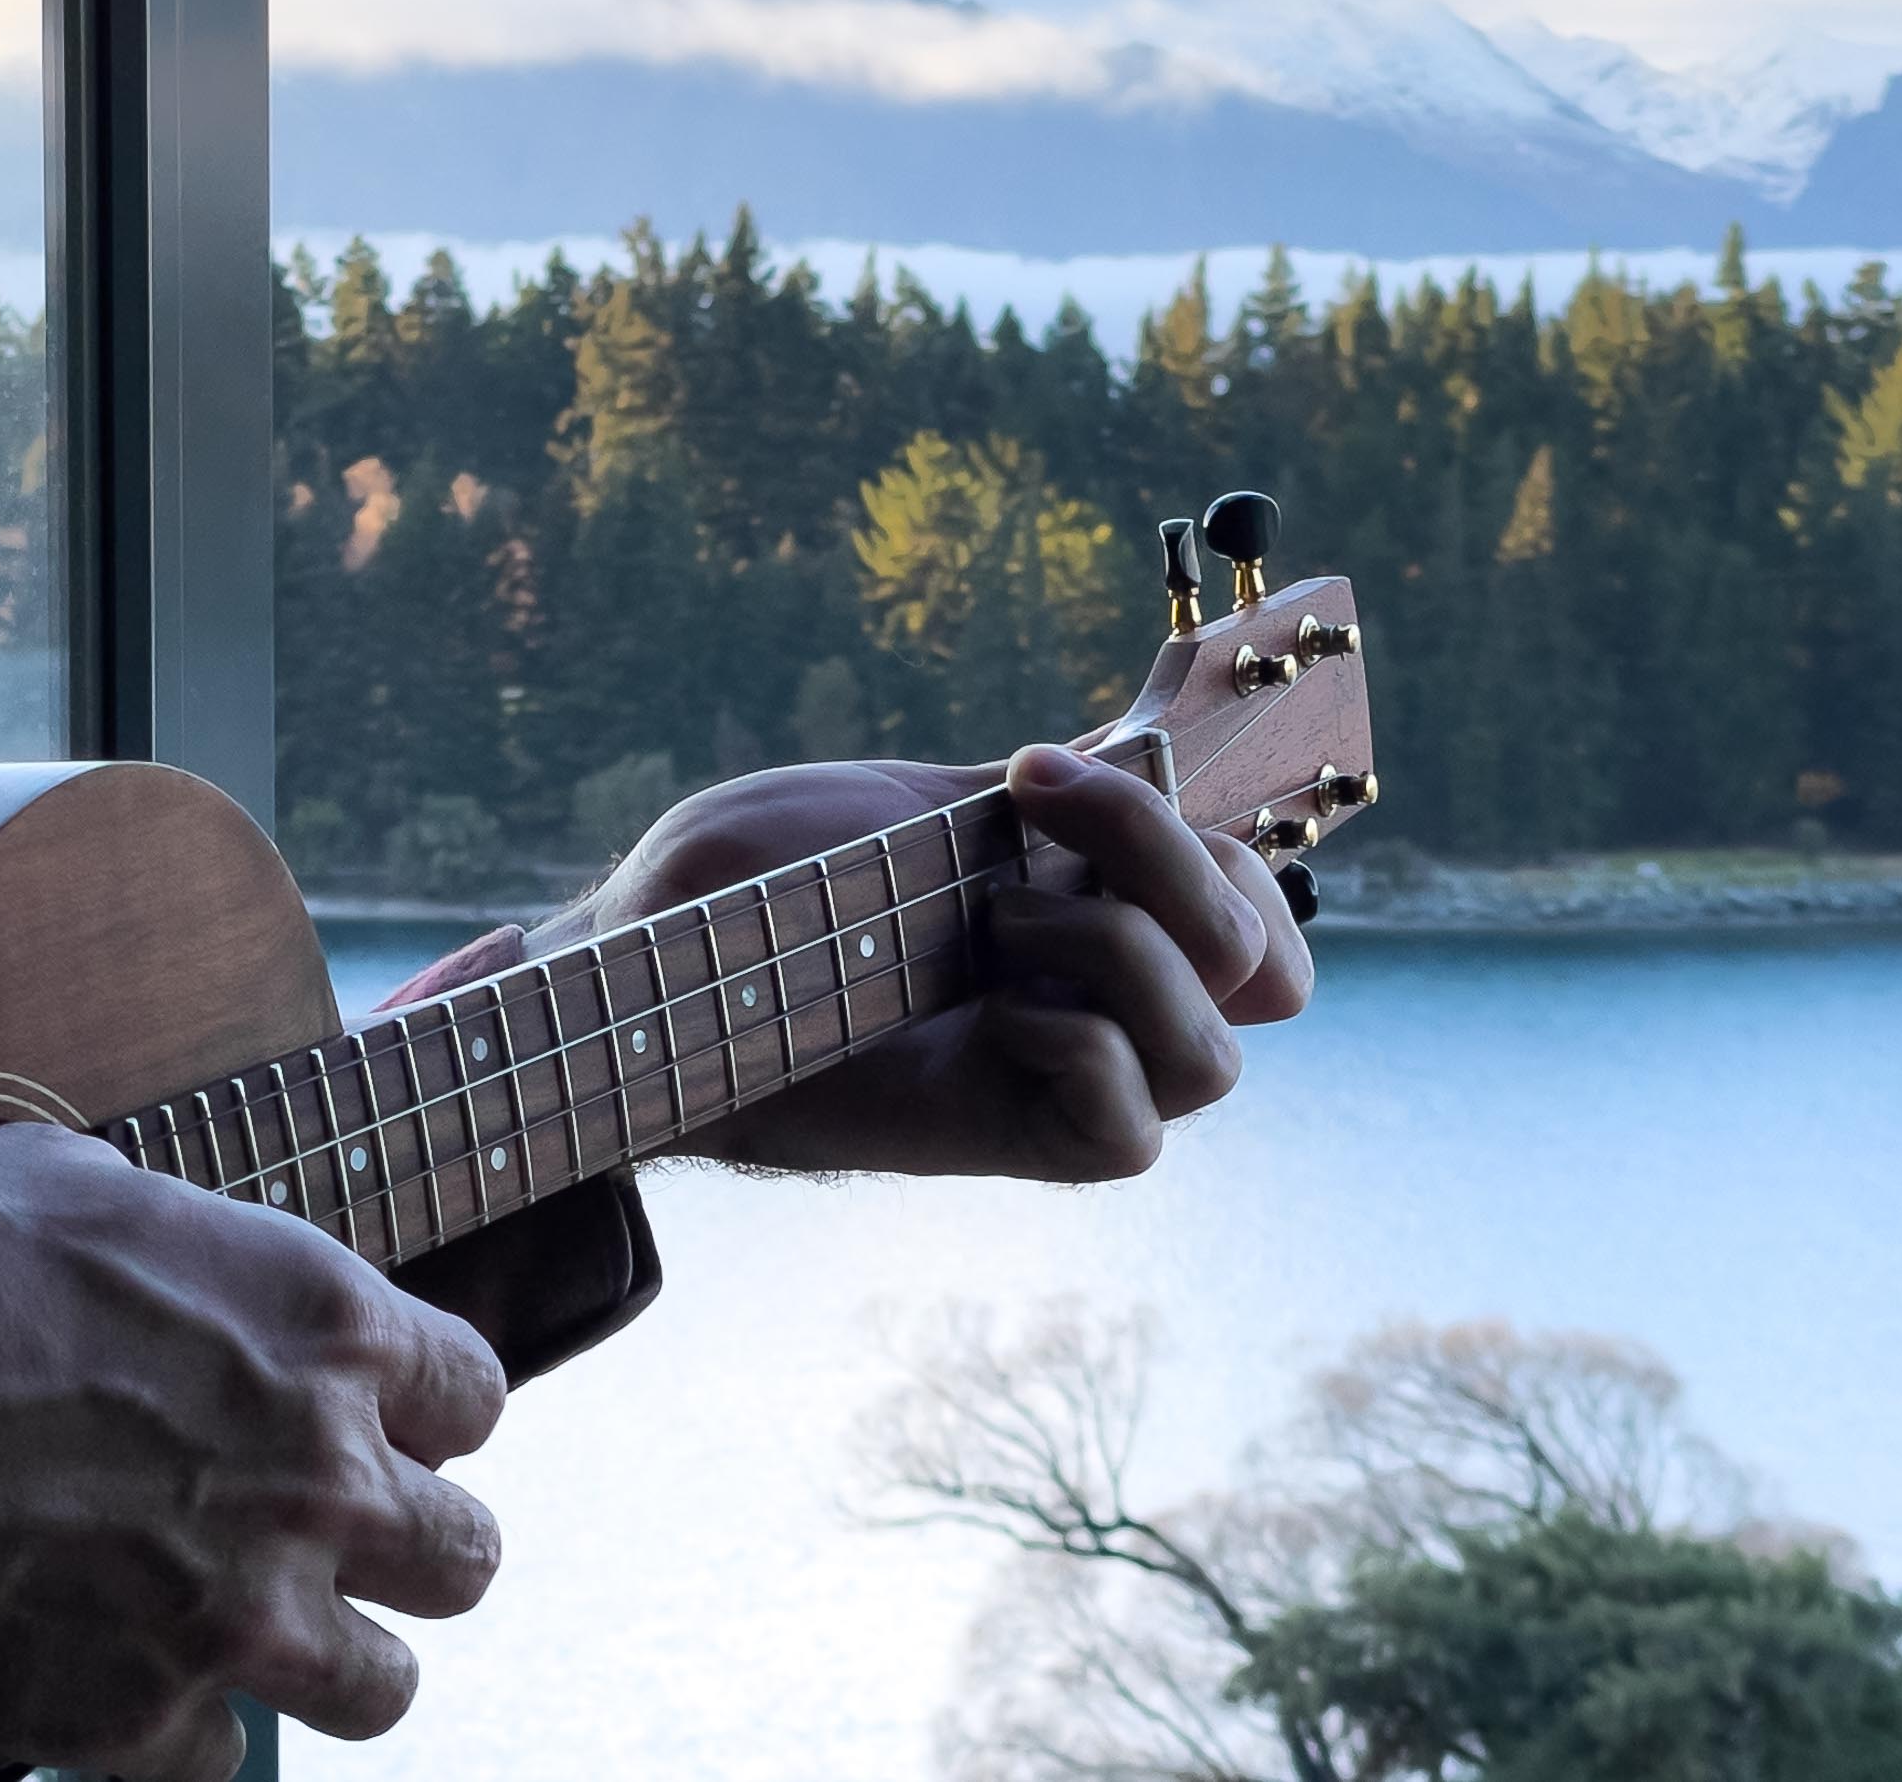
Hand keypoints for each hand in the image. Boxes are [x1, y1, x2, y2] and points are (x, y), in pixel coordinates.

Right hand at [0, 1125, 506, 1779]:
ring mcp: (241, 1609)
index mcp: (335, 1335)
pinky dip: (176, 1735)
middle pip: (463, 1559)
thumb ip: (191, 1251)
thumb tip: (169, 1252)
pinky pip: (217, 1761)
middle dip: (405, 1556)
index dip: (422, 1424)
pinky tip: (121, 1684)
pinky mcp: (135, 1716)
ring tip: (256, 1638)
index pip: (475, 1402)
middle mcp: (325, 1477)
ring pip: (384, 1688)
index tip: (374, 1433)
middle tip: (332, 1549)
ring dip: (330, 1665)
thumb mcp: (94, 1201)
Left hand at [530, 745, 1313, 1182]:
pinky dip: (1080, 1050)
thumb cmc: (749, 891)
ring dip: (1122, 954)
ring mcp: (1070, 1080)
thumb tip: (1149, 757)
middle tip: (1030, 811)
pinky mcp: (1016, 1144)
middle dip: (1172, 863)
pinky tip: (989, 1017)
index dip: (1220, 843)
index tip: (1051, 768)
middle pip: (1264, 967)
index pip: (1261, 911)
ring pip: (1217, 1060)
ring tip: (996, 923)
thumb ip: (1041, 806)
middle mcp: (1109, 1003)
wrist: (637, 976)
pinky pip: (1130, 1135)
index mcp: (1102, 913)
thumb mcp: (911, 809)